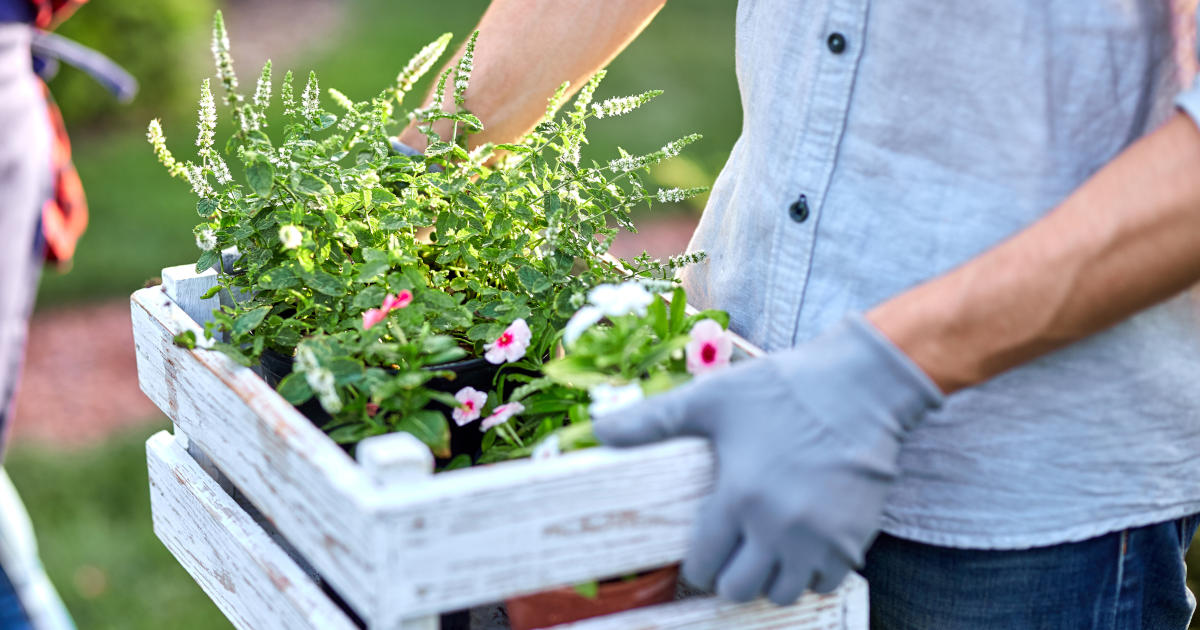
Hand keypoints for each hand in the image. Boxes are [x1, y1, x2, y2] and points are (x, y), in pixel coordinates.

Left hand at [594, 315, 941, 604]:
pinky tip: (801, 546)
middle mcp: (778, 526)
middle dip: (729, 577)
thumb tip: (596, 429)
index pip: (703, 565)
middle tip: (730, 554)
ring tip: (764, 552)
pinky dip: (810, 573)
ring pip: (784, 592)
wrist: (861, 386)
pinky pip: (825, 581)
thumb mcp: (711, 399)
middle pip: (740, 589)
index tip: (701, 551)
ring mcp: (820, 537)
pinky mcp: (854, 538)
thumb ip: (652, 421)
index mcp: (738, 496)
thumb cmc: (781, 388)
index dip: (696, 563)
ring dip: (769, 578)